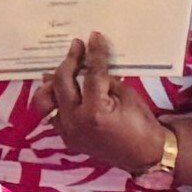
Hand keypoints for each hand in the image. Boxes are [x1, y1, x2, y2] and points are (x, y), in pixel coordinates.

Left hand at [36, 34, 170, 174]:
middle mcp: (75, 122)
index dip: (93, 53)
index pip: (91, 74)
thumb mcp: (127, 95)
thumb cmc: (140, 123)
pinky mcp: (66, 137)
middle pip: (61, 82)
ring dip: (54, 82)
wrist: (144, 154)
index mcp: (95, 111)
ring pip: (47, 100)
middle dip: (69, 61)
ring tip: (65, 67)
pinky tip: (66, 88)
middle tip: (77, 46)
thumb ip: (105, 79)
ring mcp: (67, 132)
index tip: (93, 37)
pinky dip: (58, 99)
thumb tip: (89, 63)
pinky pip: (54, 113)